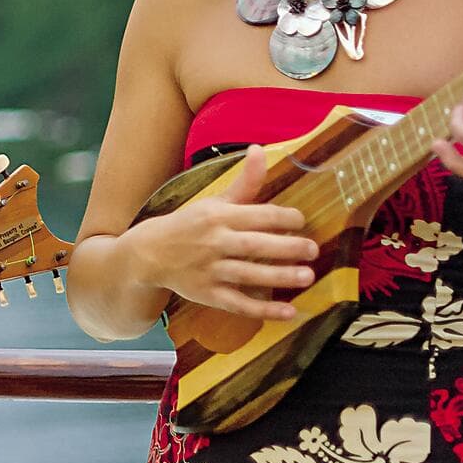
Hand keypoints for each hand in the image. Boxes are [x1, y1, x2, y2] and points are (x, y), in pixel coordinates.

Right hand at [122, 145, 320, 320]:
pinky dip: (263, 310)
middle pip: (255, 245)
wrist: (149, 253)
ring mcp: (210, 270)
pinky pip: (239, 304)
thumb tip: (260, 150)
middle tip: (313, 250)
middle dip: (287, 247)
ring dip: (280, 277)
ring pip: (249, 274)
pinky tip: (288, 312)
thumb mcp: (214, 202)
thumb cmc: (189, 225)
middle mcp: (214, 242)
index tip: (301, 220)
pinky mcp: (209, 294)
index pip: (256, 214)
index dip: (282, 217)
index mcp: (218, 216)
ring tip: (307, 277)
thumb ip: (244, 183)